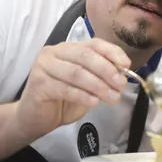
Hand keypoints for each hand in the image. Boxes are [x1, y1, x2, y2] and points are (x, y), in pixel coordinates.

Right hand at [16, 38, 130, 138]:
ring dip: (98, 85)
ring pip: (77, 73)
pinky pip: (66, 89)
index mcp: (68, 48)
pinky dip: (83, 95)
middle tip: (120, 84)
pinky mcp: (38, 84)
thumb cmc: (62, 99)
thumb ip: (101, 76)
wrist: (34, 117)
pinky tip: (94, 102)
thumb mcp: (87, 84)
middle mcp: (54, 52)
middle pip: (86, 56)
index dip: (112, 53)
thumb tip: (123, 73)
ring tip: (113, 97)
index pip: (94, 44)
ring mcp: (44, 66)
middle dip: (107, 70)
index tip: (127, 65)